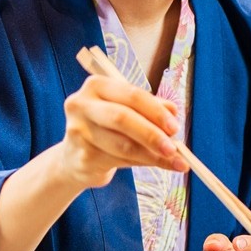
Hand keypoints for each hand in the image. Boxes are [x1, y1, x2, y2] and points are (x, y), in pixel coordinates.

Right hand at [52, 75, 186, 189]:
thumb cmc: (107, 128)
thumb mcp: (128, 111)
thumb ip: (150, 109)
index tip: (175, 127)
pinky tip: (157, 164)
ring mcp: (78, 131)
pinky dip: (143, 163)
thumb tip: (173, 112)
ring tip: (174, 161)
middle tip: (173, 148)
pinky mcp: (82, 155)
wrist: (76, 157)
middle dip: (152, 134)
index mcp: (97, 85)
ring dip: (152, 154)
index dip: (156, 112)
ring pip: (123, 144)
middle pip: (122, 118)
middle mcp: (82, 105)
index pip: (132, 95)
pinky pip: (120, 161)